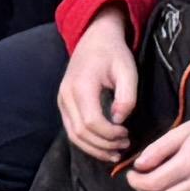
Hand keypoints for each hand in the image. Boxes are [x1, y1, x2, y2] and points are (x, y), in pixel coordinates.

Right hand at [59, 11, 141, 167]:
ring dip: (94, 148)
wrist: (95, 38)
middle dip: (104, 145)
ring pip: (73, 135)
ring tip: (115, 152)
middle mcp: (66, 95)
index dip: (110, 135)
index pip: (92, 122)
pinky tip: (103, 146)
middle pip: (81, 133)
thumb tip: (119, 121)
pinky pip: (71, 130)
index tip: (127, 134)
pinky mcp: (63, 104)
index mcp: (82, 86)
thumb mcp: (127, 70)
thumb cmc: (114, 53)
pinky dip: (87, 142)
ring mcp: (62, 100)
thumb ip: (126, 96)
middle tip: (124, 146)